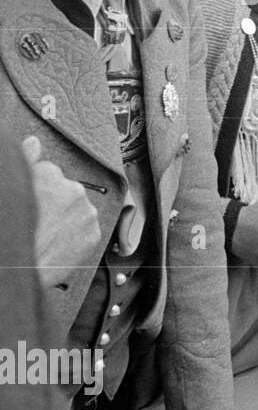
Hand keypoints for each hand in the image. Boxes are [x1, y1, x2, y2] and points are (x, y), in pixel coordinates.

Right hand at [23, 136, 100, 288]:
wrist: (15, 267)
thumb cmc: (12, 229)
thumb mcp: (13, 187)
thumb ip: (27, 161)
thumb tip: (34, 141)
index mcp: (49, 174)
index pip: (49, 173)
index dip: (39, 189)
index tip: (33, 201)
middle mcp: (72, 189)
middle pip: (66, 190)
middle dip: (55, 202)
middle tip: (38, 220)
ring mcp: (85, 213)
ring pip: (78, 210)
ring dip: (66, 218)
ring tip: (46, 233)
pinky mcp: (93, 234)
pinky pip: (86, 230)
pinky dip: (74, 235)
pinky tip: (57, 243)